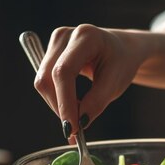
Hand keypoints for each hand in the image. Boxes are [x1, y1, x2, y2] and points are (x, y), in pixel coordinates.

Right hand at [34, 25, 150, 137]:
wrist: (122, 50)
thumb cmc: (121, 63)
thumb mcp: (116, 84)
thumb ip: (97, 102)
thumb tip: (78, 123)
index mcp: (86, 36)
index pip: (64, 72)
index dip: (64, 101)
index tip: (71, 128)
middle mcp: (65, 35)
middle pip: (47, 78)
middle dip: (60, 107)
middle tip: (76, 129)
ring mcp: (54, 42)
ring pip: (42, 82)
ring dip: (58, 105)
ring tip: (79, 115)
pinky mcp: (50, 52)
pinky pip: (45, 82)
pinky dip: (57, 98)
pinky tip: (72, 106)